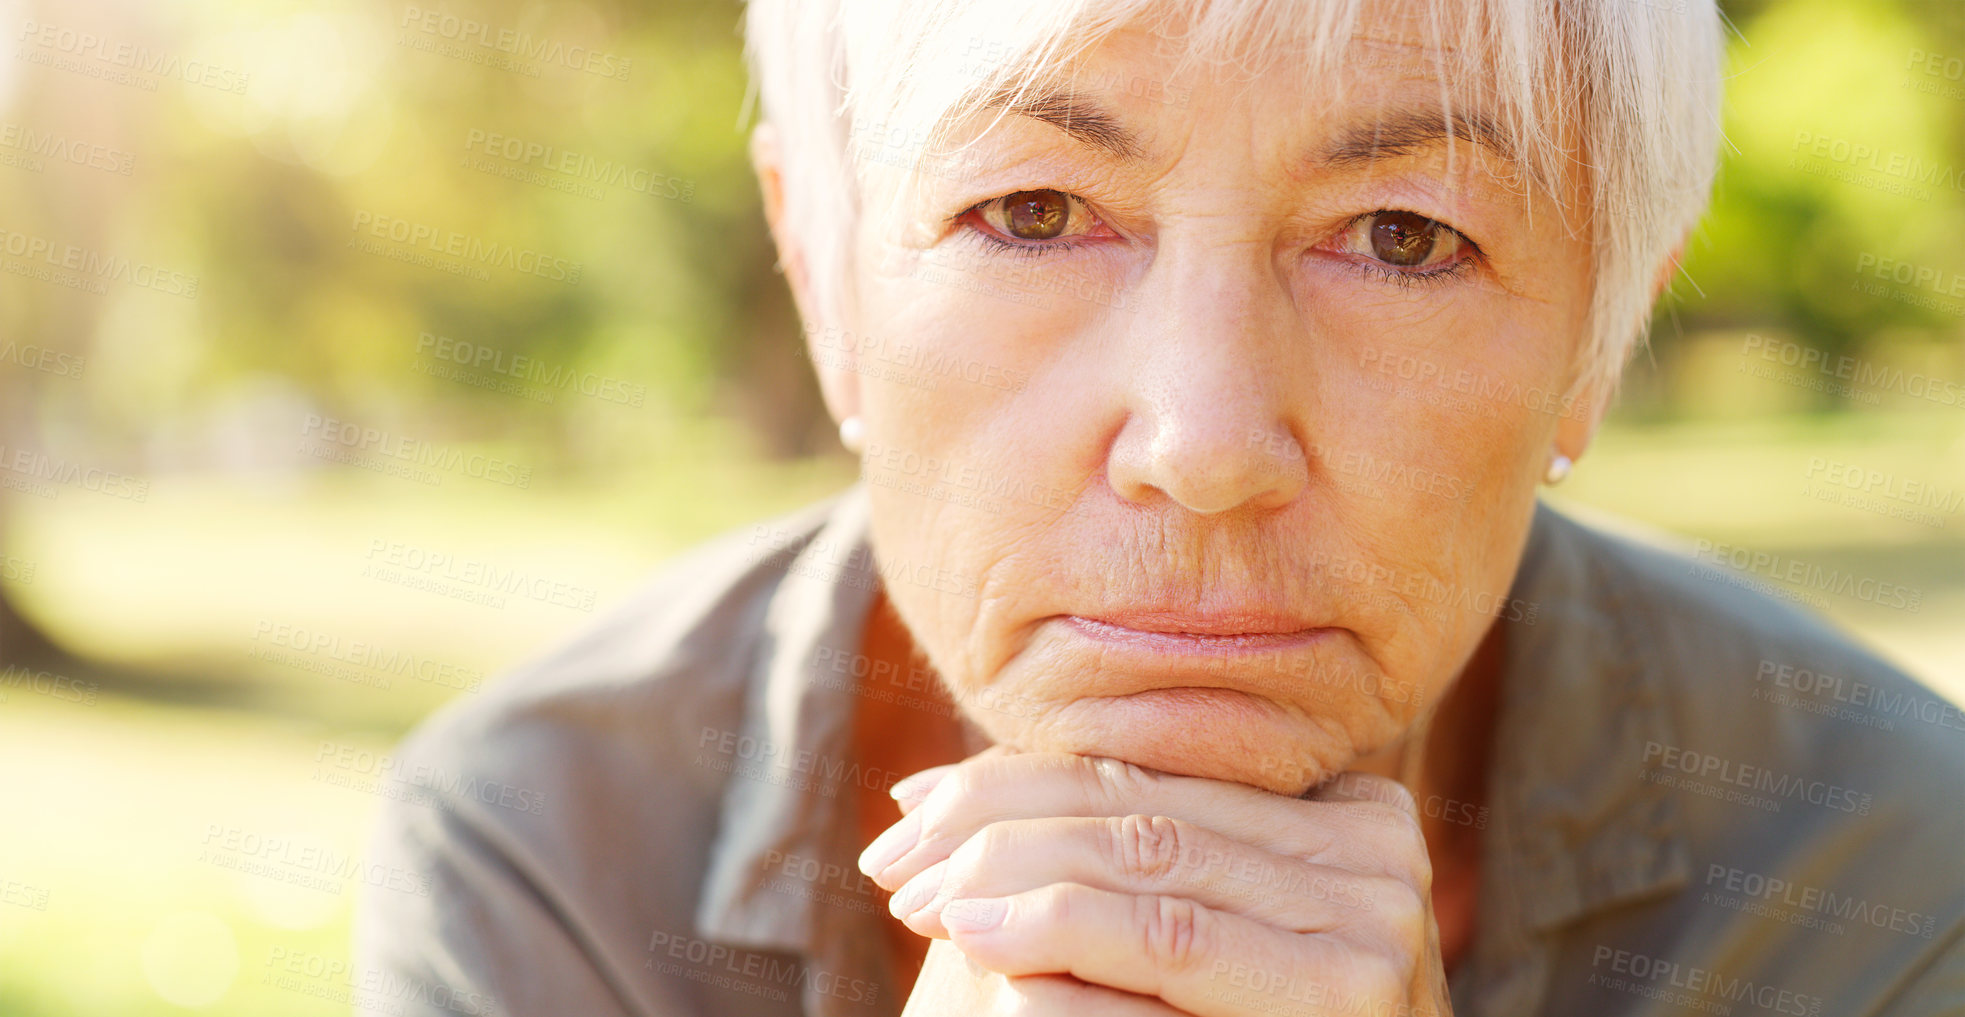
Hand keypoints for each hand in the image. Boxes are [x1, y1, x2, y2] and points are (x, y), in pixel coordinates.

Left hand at [861, 752, 1451, 1016]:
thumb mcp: (1202, 935)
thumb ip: (1126, 860)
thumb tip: (937, 791)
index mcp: (1345, 811)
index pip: (1149, 774)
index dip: (1017, 779)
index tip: (914, 802)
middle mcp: (1372, 847)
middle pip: (1141, 811)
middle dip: (995, 826)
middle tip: (894, 859)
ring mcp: (1371, 915)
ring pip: (1149, 865)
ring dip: (1012, 876)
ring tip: (921, 901)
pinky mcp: (1345, 985)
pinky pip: (1174, 940)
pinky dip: (1063, 931)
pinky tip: (983, 942)